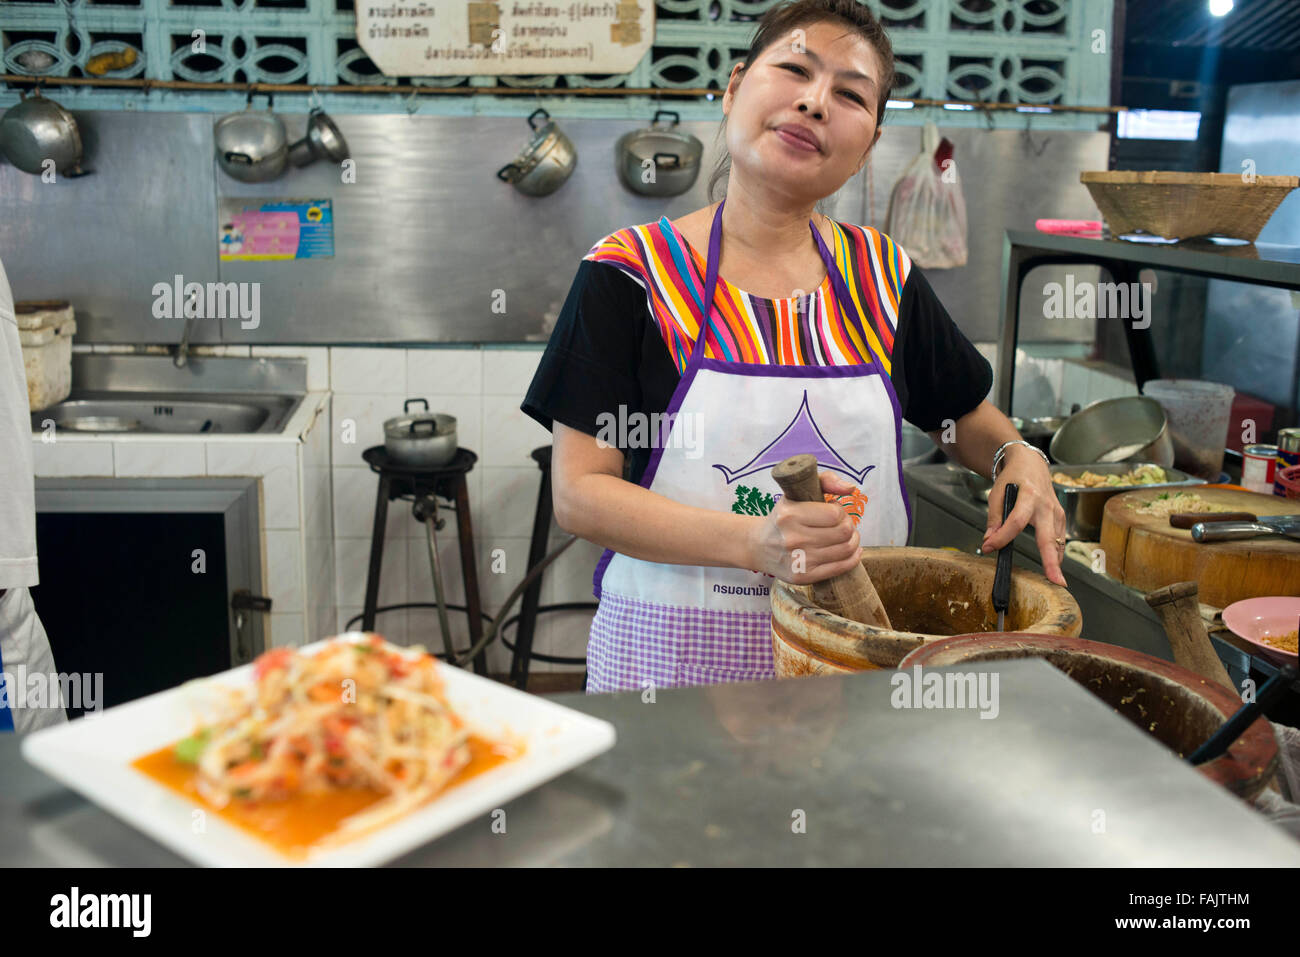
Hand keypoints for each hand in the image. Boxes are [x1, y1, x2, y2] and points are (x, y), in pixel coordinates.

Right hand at [748, 471, 861, 583]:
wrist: (758, 546)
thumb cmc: (782, 518)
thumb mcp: (795, 492)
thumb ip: (826, 480)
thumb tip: (851, 488)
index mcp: (789, 515)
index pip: (835, 514)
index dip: (840, 510)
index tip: (833, 510)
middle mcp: (793, 539)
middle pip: (844, 532)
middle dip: (849, 524)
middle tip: (842, 523)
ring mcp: (798, 560)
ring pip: (846, 549)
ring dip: (853, 540)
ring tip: (845, 535)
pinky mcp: (804, 576)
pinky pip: (842, 567)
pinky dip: (852, 557)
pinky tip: (848, 550)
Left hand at [981, 446, 1068, 585]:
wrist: (1031, 464)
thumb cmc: (1014, 477)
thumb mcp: (997, 492)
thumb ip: (994, 518)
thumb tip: (990, 541)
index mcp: (1029, 495)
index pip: (1016, 521)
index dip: (1002, 537)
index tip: (989, 547)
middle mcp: (1046, 505)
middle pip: (1048, 537)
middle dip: (1052, 561)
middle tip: (1055, 581)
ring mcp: (1057, 512)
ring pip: (1057, 541)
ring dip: (1056, 562)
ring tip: (1056, 580)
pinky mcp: (1061, 518)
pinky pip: (1060, 539)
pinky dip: (1056, 553)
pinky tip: (1053, 565)